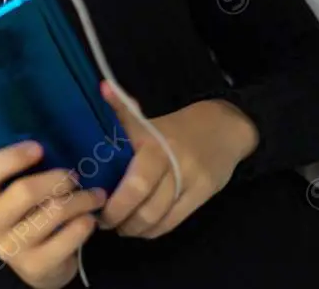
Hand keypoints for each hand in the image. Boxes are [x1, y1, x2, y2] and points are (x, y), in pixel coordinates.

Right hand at [0, 141, 107, 288]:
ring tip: (96, 195)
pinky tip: (90, 218)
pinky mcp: (33, 267)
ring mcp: (9, 248)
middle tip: (76, 175)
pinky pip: (66, 239)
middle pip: (23, 191)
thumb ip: (25, 167)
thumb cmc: (28, 212)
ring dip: (80, 200)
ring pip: (52, 213)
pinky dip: (83, 225)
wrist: (38, 262)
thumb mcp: (16, 188)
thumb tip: (53, 132)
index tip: (39, 147)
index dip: (11, 157)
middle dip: (57, 178)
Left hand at [98, 80, 258, 238]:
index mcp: (153, 142)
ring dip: (133, 227)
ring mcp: (190, 181)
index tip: (95, 202)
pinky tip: (139, 229)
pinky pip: (174, 222)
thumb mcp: (148, 120)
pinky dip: (152, 231)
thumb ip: (123, 114)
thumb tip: (102, 88)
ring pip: (157, 216)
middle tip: (102, 220)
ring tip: (118, 226)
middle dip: (117, 215)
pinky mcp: (203, 195)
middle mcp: (172, 162)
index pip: (134, 177)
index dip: (114, 199)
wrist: (224, 129)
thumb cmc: (175, 128)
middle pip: (143, 200)